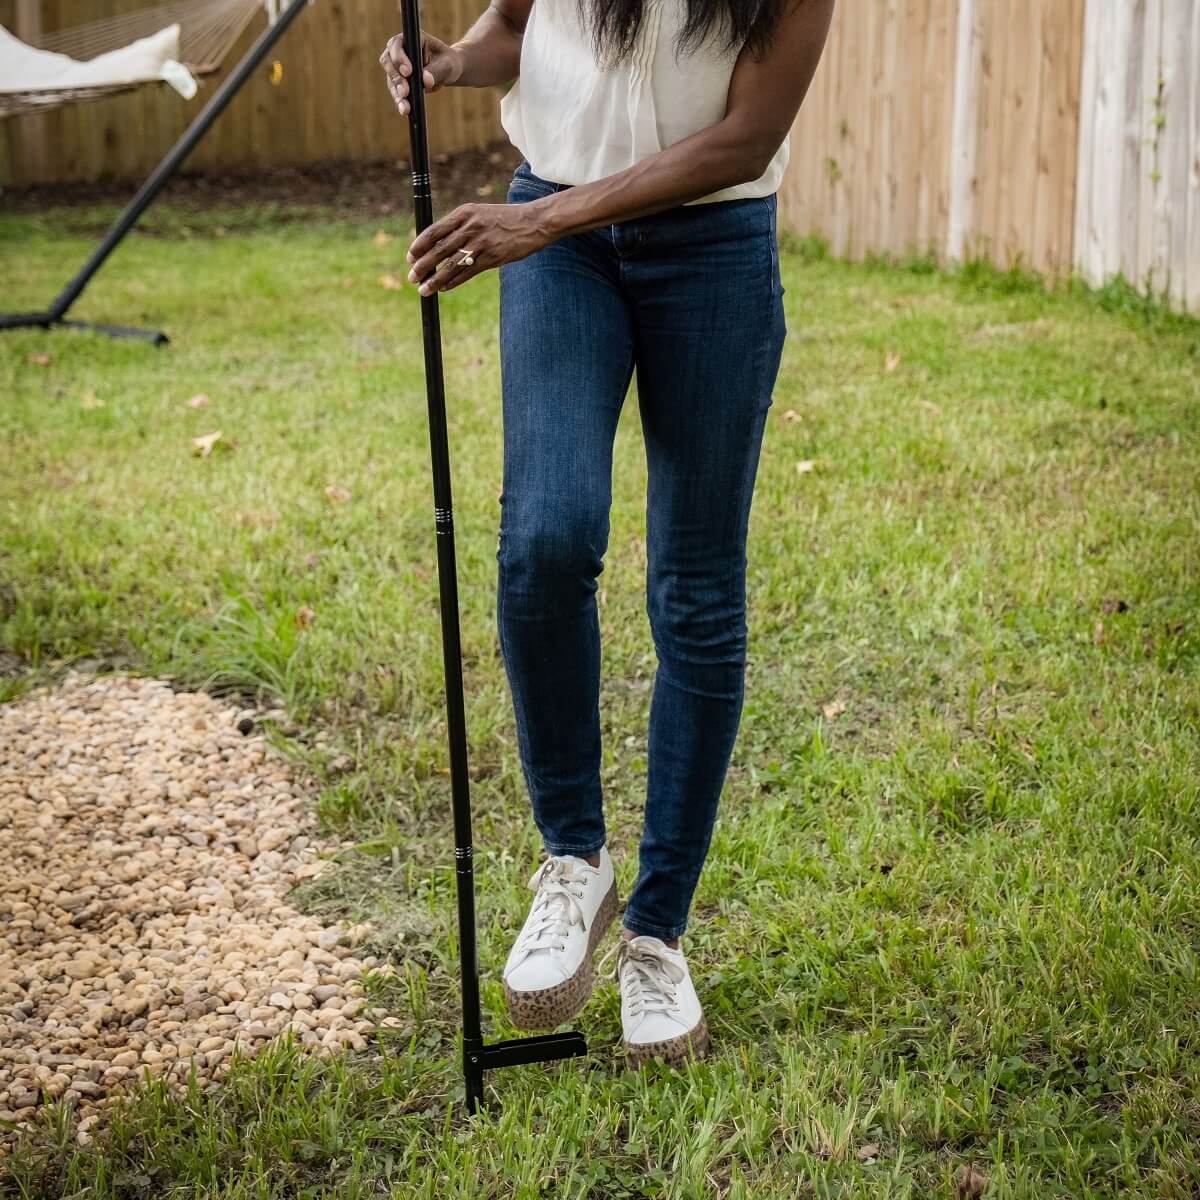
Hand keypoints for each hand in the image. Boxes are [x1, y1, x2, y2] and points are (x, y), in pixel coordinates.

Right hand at [378, 29, 462, 113]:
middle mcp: (399, 51)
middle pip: (388, 62)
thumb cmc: (448, 63)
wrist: (448, 72)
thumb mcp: (447, 65)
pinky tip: (404, 110)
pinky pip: (396, 91)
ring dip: (397, 93)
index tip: (408, 72)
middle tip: (405, 91)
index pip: (397, 45)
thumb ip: (436, 70)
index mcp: (411, 39)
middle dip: (396, 78)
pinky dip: (400, 101)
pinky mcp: (398, 82)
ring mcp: (396, 67)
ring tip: (406, 106)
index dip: (400, 57)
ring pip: (391, 79)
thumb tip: (425, 81)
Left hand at [405, 201, 552, 295]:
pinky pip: (467, 273)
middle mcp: (470, 227)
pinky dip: (453, 282)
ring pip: (451, 264)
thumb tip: (439, 244)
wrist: (534, 222)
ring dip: (435, 279)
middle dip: (422, 265)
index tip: (410, 257)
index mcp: (464, 213)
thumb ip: (460, 226)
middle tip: (411, 277)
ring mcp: (481, 243)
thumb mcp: (479, 214)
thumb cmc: (505, 219)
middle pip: (439, 249)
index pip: (434, 231)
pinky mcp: (492, 258)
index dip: (419, 246)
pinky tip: (443, 288)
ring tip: (423, 289)